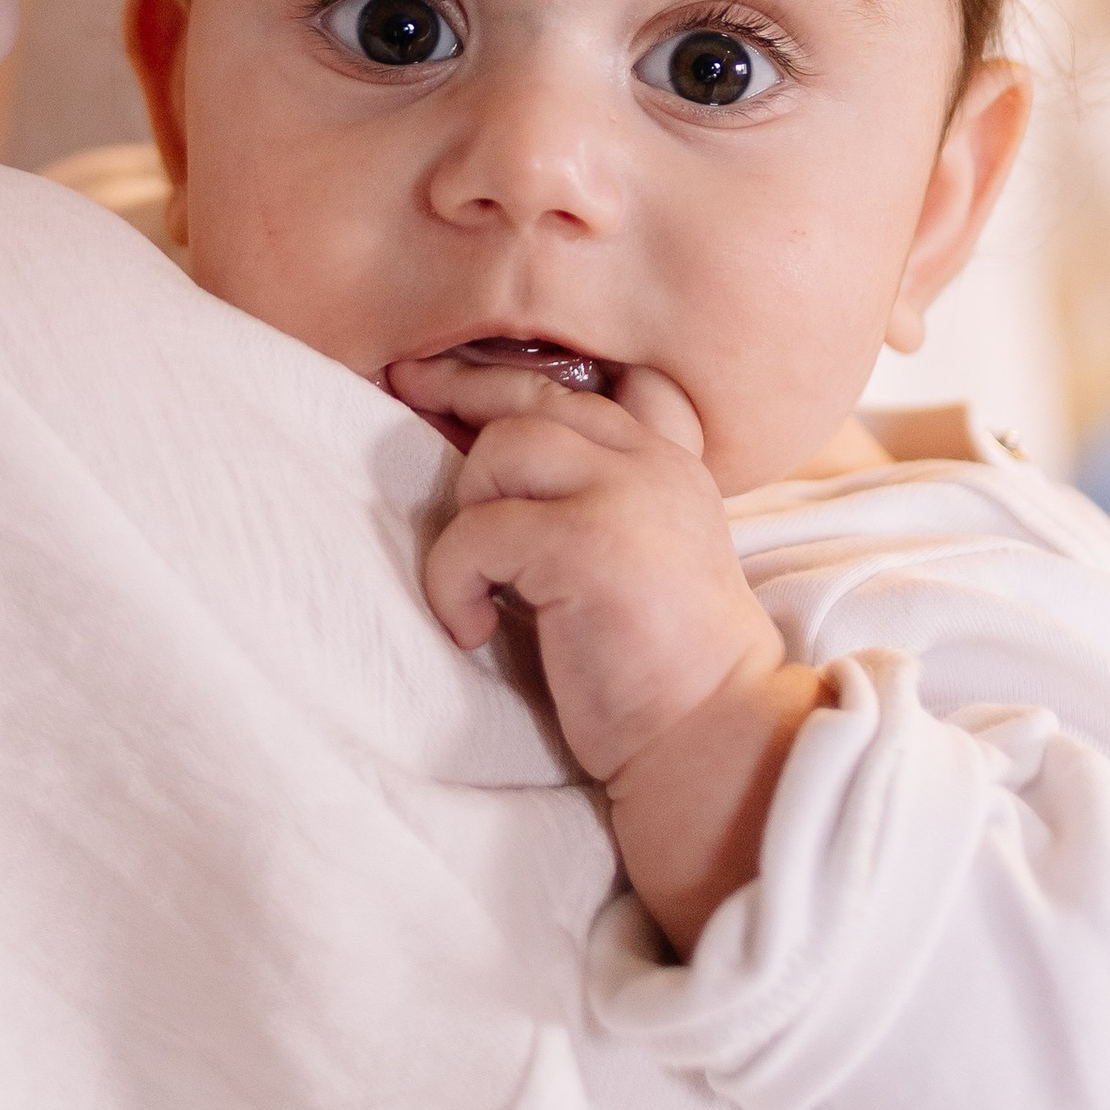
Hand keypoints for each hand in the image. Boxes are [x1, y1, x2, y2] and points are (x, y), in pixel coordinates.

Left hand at [397, 353, 824, 951]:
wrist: (707, 738)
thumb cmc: (653, 667)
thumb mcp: (631, 556)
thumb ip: (588, 499)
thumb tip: (483, 456)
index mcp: (667, 464)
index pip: (591, 381)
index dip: (515, 371)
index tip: (451, 379)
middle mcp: (652, 464)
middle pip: (534, 395)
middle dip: (459, 389)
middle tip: (401, 386)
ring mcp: (625, 495)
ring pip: (500, 448)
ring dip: (465, 514)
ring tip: (478, 582)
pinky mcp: (586, 543)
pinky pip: (474, 532)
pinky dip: (452, 583)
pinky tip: (475, 631)